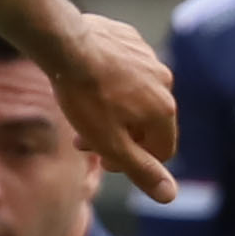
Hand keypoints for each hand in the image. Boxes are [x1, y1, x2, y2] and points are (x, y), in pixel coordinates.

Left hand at [44, 12, 181, 205]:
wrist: (65, 43)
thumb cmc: (84, 96)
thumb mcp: (110, 143)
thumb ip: (140, 170)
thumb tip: (170, 195)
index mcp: (164, 110)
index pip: (162, 151)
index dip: (133, 163)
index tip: (104, 159)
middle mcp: (165, 82)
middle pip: (147, 124)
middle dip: (118, 137)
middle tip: (84, 141)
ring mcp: (149, 59)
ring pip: (136, 97)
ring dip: (113, 112)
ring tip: (81, 113)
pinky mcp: (131, 40)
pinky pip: (125, 72)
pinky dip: (110, 84)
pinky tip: (85, 83)